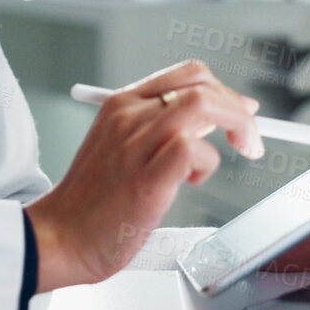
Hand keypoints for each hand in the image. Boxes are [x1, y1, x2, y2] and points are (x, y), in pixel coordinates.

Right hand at [24, 60, 263, 291]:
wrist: (60, 236)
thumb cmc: (93, 201)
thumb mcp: (121, 147)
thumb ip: (160, 130)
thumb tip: (214, 122)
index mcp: (122, 104)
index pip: (188, 74)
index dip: (224, 89)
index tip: (242, 111)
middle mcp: (129, 116)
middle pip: (202, 85)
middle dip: (238, 109)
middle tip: (249, 140)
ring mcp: (136, 145)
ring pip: (202, 106)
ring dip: (233, 129)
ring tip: (219, 163)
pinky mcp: (145, 181)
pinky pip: (192, 149)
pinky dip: (206, 162)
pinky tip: (191, 182)